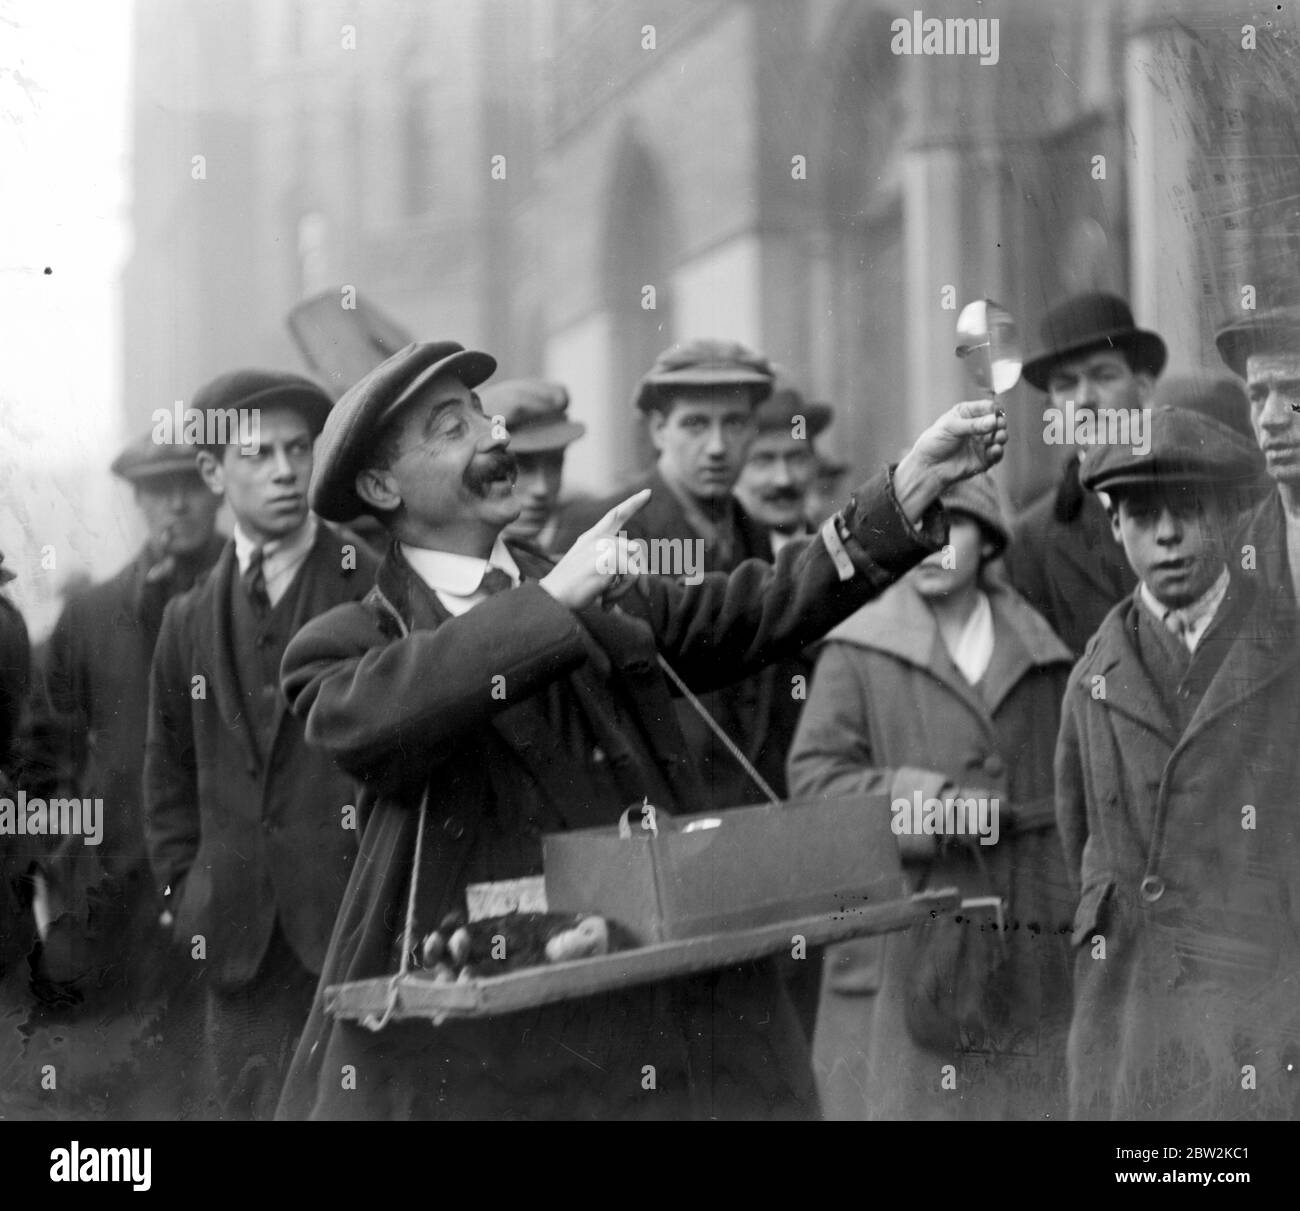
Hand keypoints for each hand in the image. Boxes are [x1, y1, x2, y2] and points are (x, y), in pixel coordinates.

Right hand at [539, 489, 651, 609]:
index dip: (633, 504)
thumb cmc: (569, 590)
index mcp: (592, 538)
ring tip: (605, 600)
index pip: (615, 516)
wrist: (551, 598)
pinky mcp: (609, 557)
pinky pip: (633, 576)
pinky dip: (622, 593)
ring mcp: (603, 545)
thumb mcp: (591, 571)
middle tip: (632, 596)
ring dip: (624, 589)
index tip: (648, 493)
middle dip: (637, 576)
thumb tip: (643, 573)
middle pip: (636, 550)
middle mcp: (598, 538)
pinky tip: (604, 600)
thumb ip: (613, 566)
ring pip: (635, 567)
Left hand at [894, 400, 1007, 523]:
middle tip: (998, 425)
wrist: (928, 466)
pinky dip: (998, 451)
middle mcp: (977, 427)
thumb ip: (973, 425)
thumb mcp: (951, 427)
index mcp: (968, 414)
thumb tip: (993, 421)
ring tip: (998, 437)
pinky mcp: (984, 459)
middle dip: (1000, 423)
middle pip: (997, 421)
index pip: (988, 407)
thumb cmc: (934, 443)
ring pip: (999, 437)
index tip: (995, 414)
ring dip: (1001, 436)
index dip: (994, 410)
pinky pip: (996, 454)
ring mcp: (981, 443)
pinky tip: (995, 449)